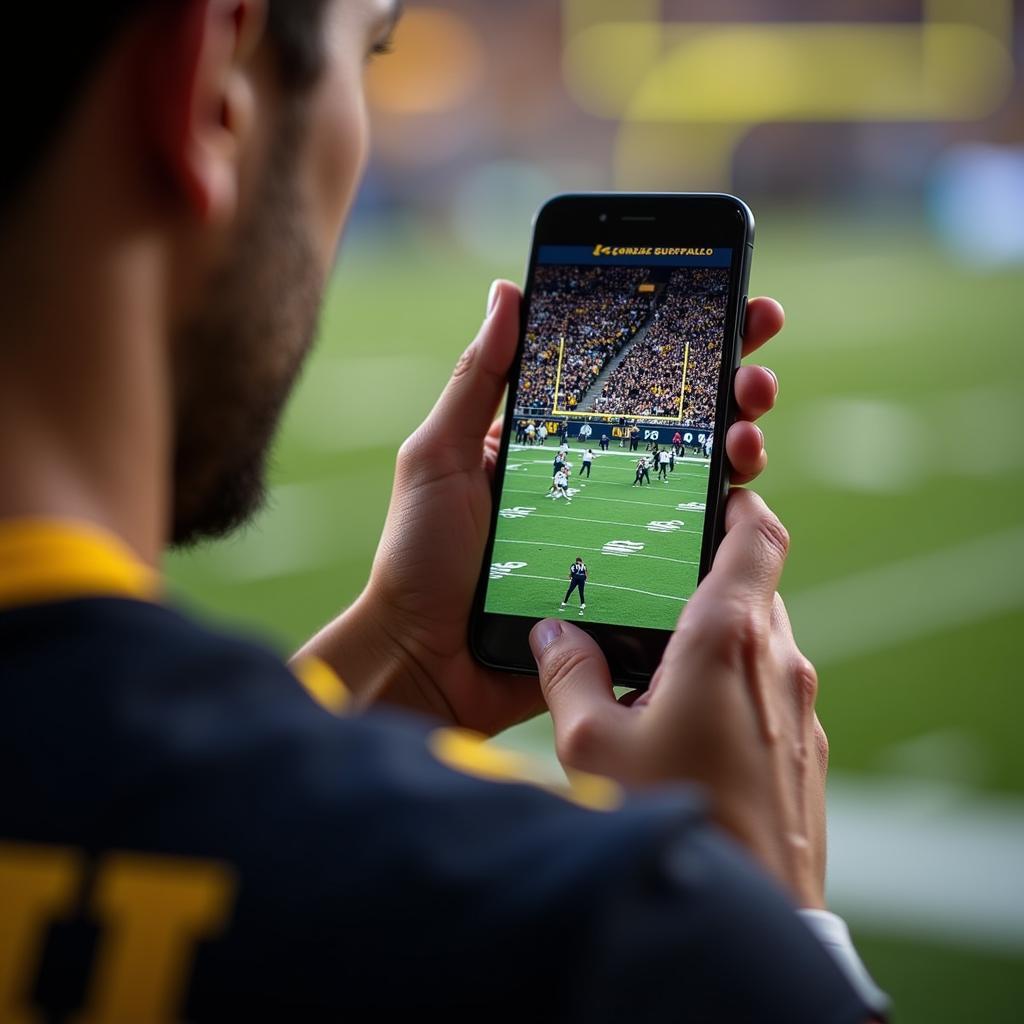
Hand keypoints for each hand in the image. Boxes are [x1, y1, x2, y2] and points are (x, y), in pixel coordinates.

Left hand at [297, 283, 785, 735]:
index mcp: (552, 441)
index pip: (625, 381)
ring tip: (747, 434)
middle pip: (680, 425)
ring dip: (739, 447)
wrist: (424, 661)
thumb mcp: (438, 456)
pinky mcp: (634, 585)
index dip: (680, 341)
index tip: (730, 306)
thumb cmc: (419, 557)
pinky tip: (743, 500)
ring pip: (700, 482)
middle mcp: (596, 480)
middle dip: (731, 389)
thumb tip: (509, 291)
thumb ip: (477, 379)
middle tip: (754, 376)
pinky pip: (693, 551)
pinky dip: (727, 523)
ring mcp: (620, 533)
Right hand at [529, 489, 827, 907]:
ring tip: (660, 665)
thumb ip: (568, 676)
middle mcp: (775, 659)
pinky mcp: (806, 742)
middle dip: (706, 578)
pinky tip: (689, 722)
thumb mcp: (592, 745)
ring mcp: (798, 702)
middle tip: (655, 589)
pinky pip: (771, 685)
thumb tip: (552, 634)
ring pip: (762, 636)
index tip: (710, 499)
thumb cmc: (672, 814)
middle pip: (753, 585)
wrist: (749, 904)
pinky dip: (736, 680)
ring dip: (718, 636)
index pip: (758, 536)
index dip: (740, 504)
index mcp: (724, 639)